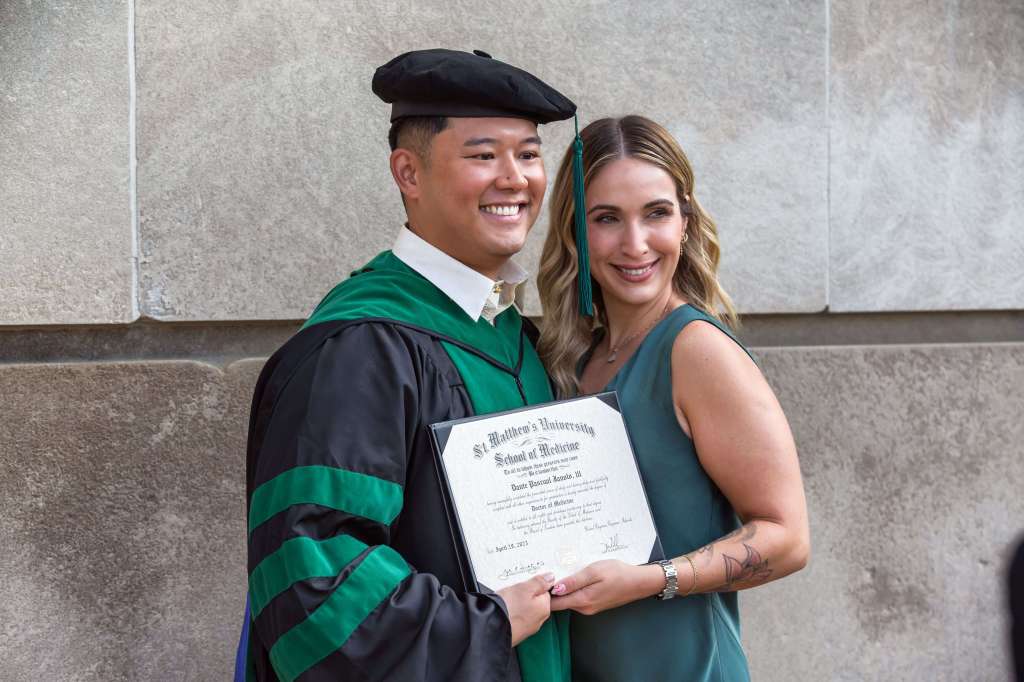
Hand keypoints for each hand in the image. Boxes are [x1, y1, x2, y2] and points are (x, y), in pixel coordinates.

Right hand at [498, 572, 555, 645]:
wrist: (491, 629)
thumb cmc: (508, 609)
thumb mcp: (524, 588)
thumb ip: (539, 582)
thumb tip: (551, 578)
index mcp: (544, 608)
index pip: (544, 592)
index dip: (533, 585)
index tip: (524, 584)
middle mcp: (538, 620)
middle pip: (534, 601)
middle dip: (525, 594)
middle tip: (513, 591)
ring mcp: (527, 628)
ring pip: (524, 609)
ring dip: (516, 604)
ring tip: (506, 600)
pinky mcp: (516, 633)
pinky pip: (516, 618)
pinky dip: (511, 613)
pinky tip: (503, 610)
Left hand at [549, 560, 664, 615]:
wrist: (638, 582)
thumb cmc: (617, 573)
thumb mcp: (594, 572)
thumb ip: (574, 581)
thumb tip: (555, 588)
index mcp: (582, 600)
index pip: (555, 604)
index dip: (545, 593)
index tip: (540, 580)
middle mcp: (584, 608)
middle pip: (560, 602)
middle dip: (552, 589)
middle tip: (548, 571)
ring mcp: (589, 607)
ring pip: (568, 600)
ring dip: (563, 588)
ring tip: (560, 570)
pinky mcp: (594, 603)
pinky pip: (577, 598)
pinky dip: (572, 589)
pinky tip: (574, 577)